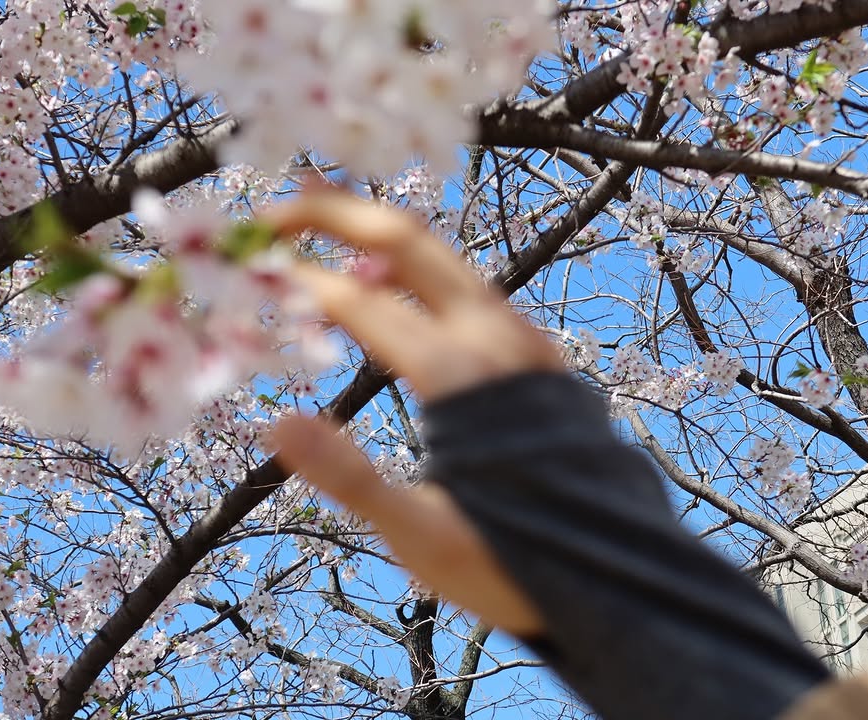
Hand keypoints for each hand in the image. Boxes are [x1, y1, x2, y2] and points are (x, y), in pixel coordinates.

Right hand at [265, 187, 562, 636]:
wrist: (615, 576)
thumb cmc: (513, 565)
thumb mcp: (422, 535)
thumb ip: (349, 476)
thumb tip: (276, 423)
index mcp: (458, 376)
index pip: (361, 302)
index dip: (301, 280)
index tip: (252, 269)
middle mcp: (495, 339)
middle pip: (412, 242)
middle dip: (343, 211)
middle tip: (284, 203)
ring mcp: (524, 342)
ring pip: (448, 260)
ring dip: (386, 238)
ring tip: (331, 237)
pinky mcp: (540, 356)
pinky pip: (474, 291)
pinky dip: (425, 274)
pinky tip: (402, 295)